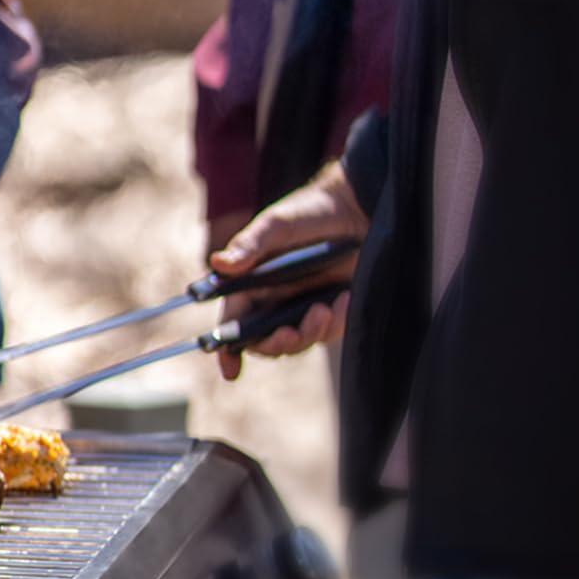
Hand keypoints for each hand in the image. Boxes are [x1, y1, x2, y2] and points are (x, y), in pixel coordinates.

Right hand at [208, 161, 367, 379]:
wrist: (358, 208)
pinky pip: (330, 331)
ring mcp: (303, 307)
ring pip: (299, 341)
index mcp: (251, 283)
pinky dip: (337, 320)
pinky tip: (345, 296)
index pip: (232, 321)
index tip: (230, 370)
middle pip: (265, 340)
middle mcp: (274, 300)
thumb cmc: (309, 212)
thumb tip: (220, 264)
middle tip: (289, 334)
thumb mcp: (278, 224)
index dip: (226, 349)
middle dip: (276, 344)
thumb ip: (251, 245)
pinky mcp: (332, 310)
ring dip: (308, 333)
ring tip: (324, 308)